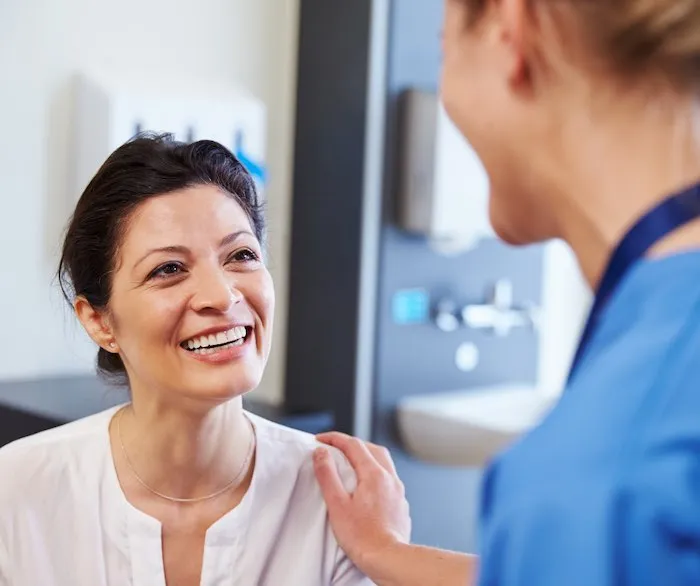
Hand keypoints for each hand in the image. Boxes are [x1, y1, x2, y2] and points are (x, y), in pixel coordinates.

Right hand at [313, 432, 410, 577]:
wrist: (388, 558)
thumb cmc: (362, 536)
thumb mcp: (337, 504)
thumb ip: (328, 475)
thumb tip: (321, 453)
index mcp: (374, 474)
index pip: (353, 444)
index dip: (335, 438)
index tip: (320, 439)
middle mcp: (390, 478)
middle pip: (372, 448)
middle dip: (353, 443)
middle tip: (336, 447)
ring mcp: (398, 491)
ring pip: (384, 462)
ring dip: (367, 456)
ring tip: (351, 463)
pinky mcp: (400, 504)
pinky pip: (389, 478)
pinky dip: (376, 473)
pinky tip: (367, 486)